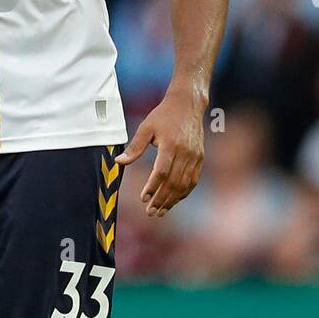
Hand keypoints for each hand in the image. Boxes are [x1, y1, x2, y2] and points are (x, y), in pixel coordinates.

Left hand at [115, 89, 205, 215]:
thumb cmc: (163, 115)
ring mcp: (195, 157)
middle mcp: (185, 153)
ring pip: (184, 184)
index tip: (143, 198)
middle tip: (150, 212)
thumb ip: (134, 147)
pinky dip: (184, 193)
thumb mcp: (146, 128)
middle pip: (174, 182)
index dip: (153, 187)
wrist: (188, 105)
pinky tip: (174, 200)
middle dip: (161, 200)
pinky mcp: (200, 158)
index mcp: (171, 145)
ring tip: (160, 211)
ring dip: (172, 200)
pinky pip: (193, 180)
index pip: (162, 172)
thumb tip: (119, 163)